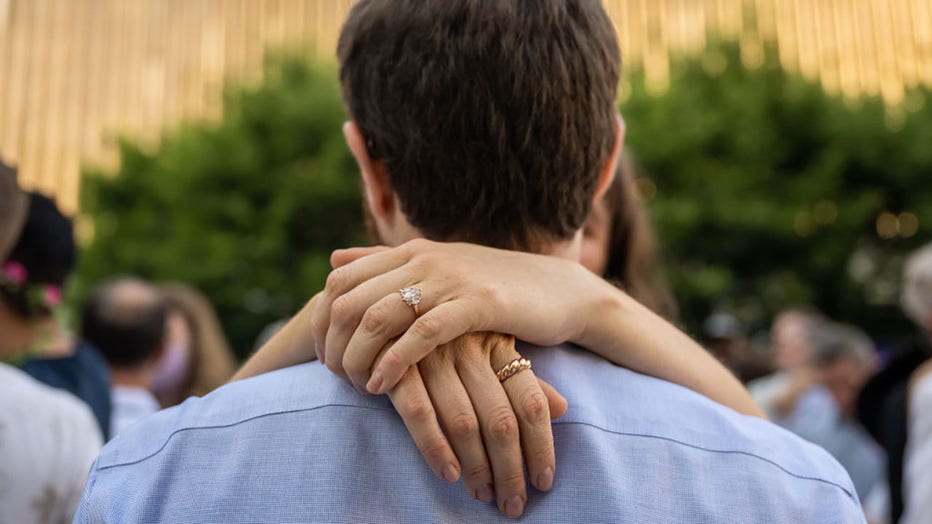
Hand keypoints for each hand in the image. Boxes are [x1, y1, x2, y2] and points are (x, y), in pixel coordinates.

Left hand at [312, 239, 600, 393]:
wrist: (557, 290)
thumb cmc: (491, 287)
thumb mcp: (434, 269)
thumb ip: (383, 264)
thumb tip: (333, 259)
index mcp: (409, 253)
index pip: (339, 281)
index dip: (320, 321)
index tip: (323, 357)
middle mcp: (423, 261)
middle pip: (349, 300)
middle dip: (333, 345)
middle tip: (335, 378)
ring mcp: (450, 280)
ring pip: (378, 316)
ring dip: (357, 357)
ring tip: (355, 386)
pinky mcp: (479, 304)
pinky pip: (422, 333)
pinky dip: (394, 361)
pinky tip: (383, 385)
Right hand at [385, 332, 566, 516]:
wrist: (378, 305)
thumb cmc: (440, 335)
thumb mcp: (486, 346)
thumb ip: (520, 377)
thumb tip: (564, 408)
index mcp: (498, 343)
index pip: (530, 402)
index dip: (541, 446)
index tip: (544, 481)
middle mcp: (470, 348)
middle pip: (501, 420)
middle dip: (510, 469)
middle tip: (513, 504)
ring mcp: (434, 355)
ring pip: (465, 423)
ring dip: (477, 468)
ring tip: (483, 496)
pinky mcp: (398, 364)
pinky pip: (419, 413)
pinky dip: (435, 447)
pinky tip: (449, 474)